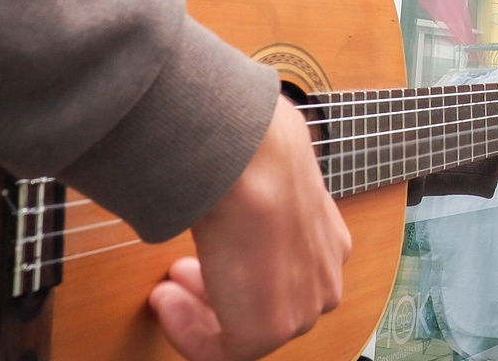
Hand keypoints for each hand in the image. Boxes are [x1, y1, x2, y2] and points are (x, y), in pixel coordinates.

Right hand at [148, 96, 351, 360]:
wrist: (254, 165)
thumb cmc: (258, 156)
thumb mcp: (271, 175)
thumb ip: (260, 194)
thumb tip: (234, 179)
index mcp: (330, 244)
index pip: (287, 276)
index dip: (240, 272)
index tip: (202, 261)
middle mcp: (324, 278)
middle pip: (266, 304)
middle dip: (219, 292)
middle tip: (180, 273)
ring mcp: (302, 308)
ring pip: (246, 329)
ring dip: (200, 310)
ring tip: (168, 286)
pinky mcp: (268, 331)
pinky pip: (221, 352)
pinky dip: (186, 330)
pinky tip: (166, 300)